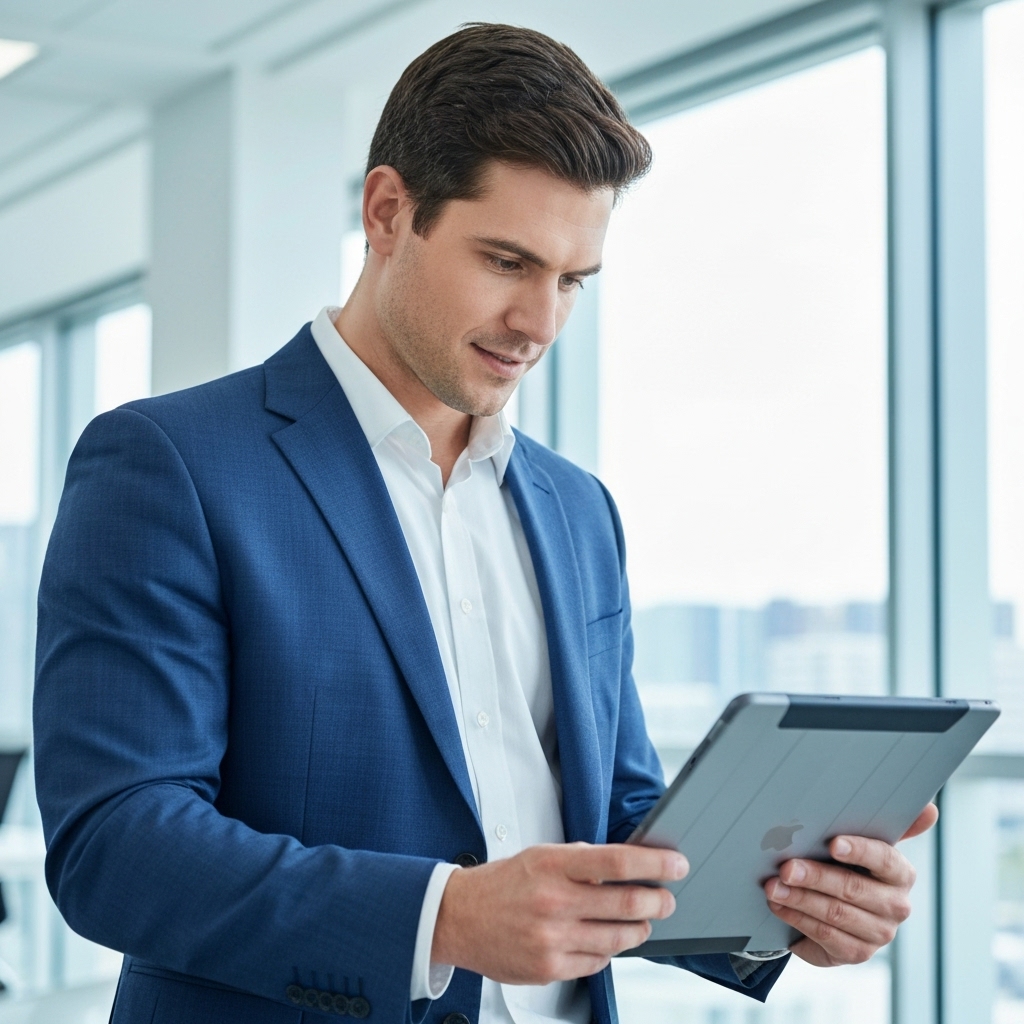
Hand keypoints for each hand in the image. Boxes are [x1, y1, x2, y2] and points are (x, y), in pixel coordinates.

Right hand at [431, 842, 687, 983]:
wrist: (457, 918)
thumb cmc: (502, 883)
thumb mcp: (539, 856)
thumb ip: (581, 860)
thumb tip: (626, 864)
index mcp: (552, 864)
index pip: (616, 861)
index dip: (654, 863)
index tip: (677, 865)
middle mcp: (554, 900)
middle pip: (625, 903)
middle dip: (657, 901)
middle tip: (666, 899)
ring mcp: (551, 938)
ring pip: (617, 939)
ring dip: (638, 929)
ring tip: (641, 921)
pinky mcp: (548, 968)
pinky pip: (596, 963)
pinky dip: (609, 952)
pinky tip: (606, 941)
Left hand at [764, 803, 938, 966]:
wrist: (838, 908)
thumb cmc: (849, 865)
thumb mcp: (865, 842)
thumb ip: (894, 824)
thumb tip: (930, 810)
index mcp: (901, 874)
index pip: (885, 860)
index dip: (860, 851)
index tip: (833, 844)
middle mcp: (896, 906)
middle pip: (853, 889)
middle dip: (815, 876)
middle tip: (786, 867)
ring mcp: (878, 933)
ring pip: (835, 914)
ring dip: (799, 899)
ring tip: (773, 886)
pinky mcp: (856, 953)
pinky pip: (825, 936)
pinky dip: (798, 919)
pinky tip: (779, 906)